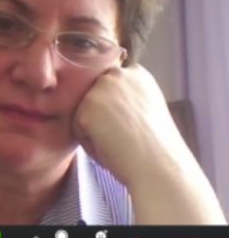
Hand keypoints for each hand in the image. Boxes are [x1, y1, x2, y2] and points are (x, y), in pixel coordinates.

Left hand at [72, 64, 225, 223]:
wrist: (159, 164)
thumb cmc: (156, 144)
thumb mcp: (147, 105)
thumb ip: (127, 94)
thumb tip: (106, 100)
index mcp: (135, 72)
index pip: (109, 85)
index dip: (115, 106)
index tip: (129, 121)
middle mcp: (116, 74)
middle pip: (93, 96)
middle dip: (100, 115)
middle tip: (122, 134)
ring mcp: (99, 90)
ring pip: (83, 112)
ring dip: (94, 129)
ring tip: (118, 142)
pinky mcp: (86, 109)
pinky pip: (78, 130)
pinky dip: (89, 144)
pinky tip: (111, 148)